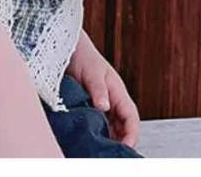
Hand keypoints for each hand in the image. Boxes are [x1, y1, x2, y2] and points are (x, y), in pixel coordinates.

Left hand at [65, 29, 139, 148]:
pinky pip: (99, 122)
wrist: (69, 48)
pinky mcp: (91, 105)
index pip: (131, 116)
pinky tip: (91, 137)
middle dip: (122, 140)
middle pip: (124, 125)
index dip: (132, 133)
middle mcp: (113, 99)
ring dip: (110, 137)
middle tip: (111, 152)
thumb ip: (98, 90)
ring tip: (101, 148)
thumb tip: (105, 107)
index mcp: (118, 91)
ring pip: (112, 125)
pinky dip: (98, 131)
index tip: (127, 145)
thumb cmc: (83, 56)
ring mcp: (102, 103)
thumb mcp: (91, 73)